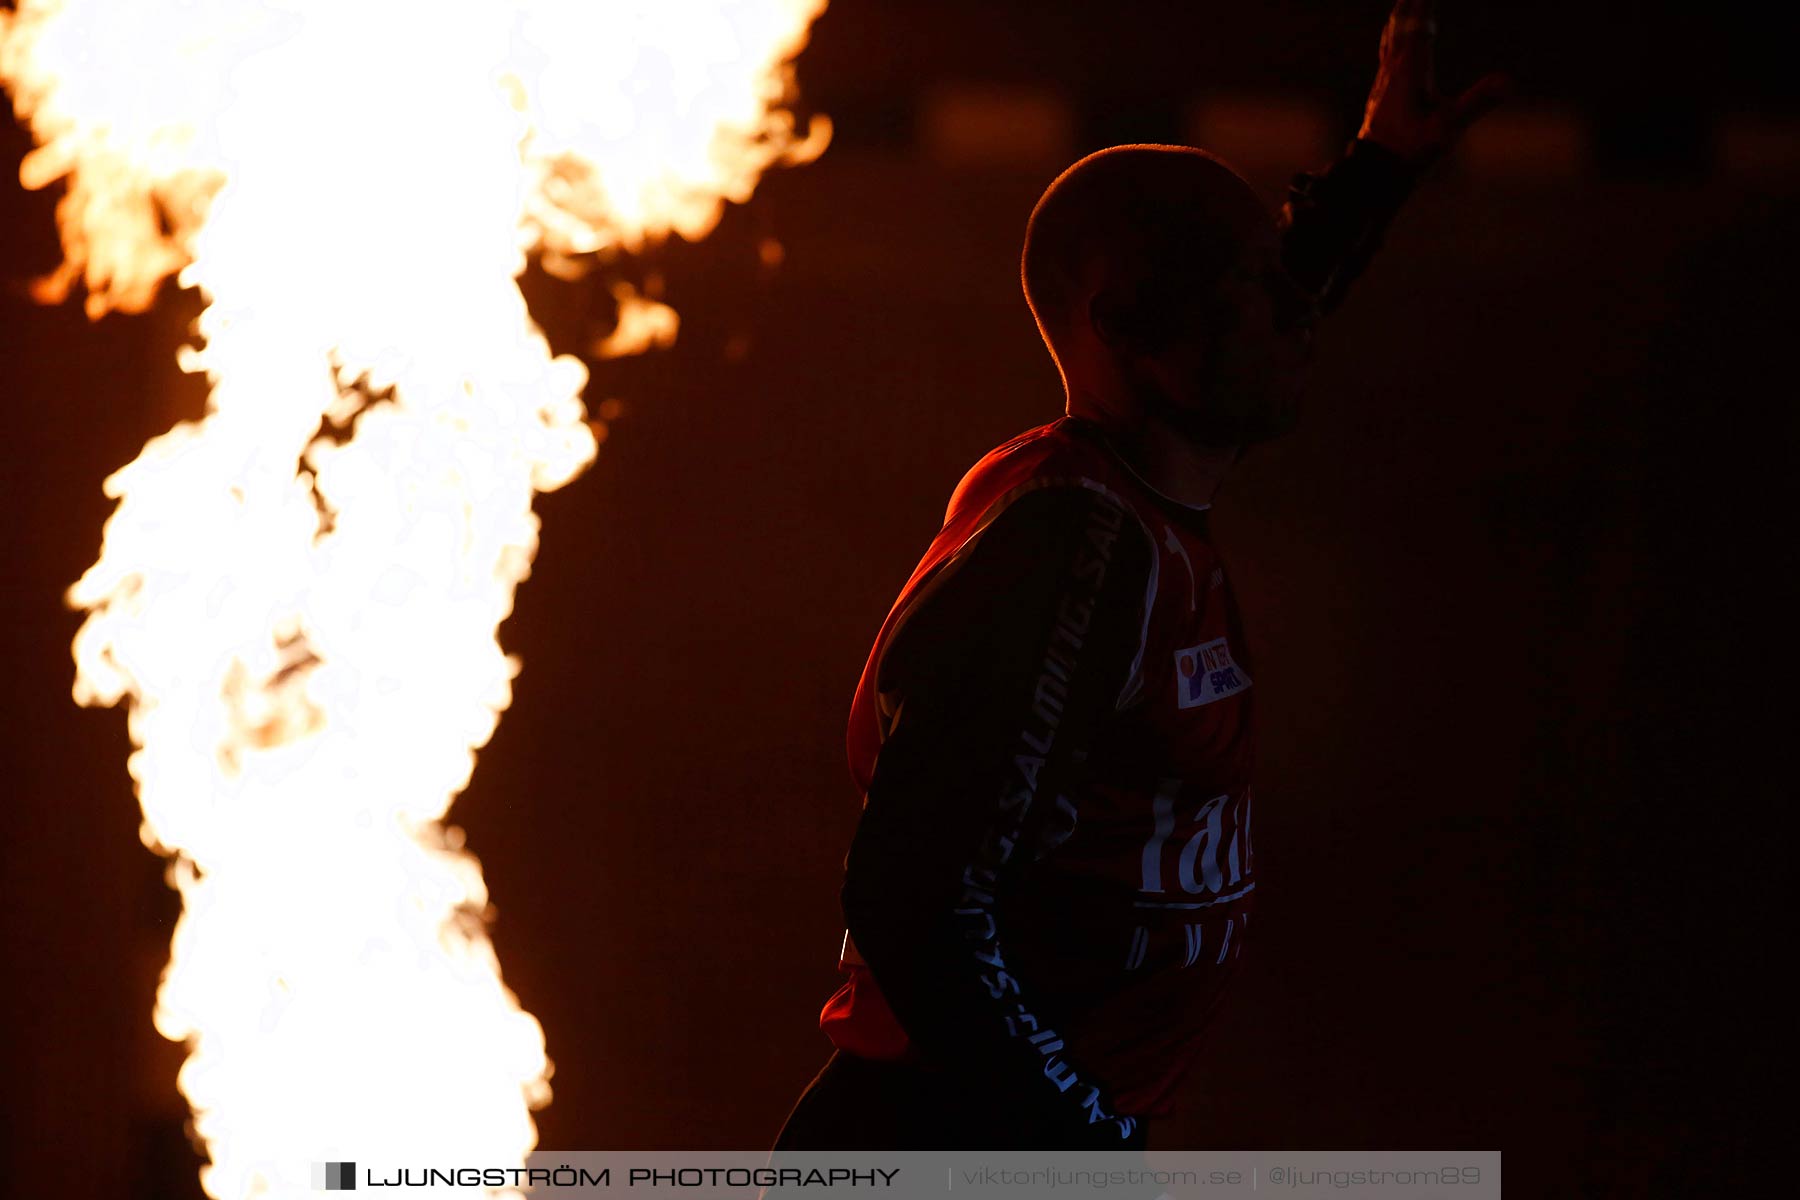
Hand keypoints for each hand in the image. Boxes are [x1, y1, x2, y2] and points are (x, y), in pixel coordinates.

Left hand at [1357, 0, 1511, 165]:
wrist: (1374, 170)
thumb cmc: (1410, 149)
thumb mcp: (1448, 128)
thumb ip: (1479, 102)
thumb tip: (1509, 82)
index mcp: (1410, 70)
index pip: (1419, 25)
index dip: (1424, 4)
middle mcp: (1393, 69)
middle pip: (1402, 24)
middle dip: (1412, 3)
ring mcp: (1384, 79)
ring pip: (1391, 36)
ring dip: (1401, 15)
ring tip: (1406, 2)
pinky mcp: (1380, 90)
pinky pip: (1387, 51)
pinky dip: (1394, 34)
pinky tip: (1394, 39)